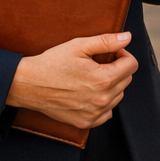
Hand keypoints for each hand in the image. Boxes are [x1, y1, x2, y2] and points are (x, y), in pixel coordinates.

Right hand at [6, 31, 137, 128]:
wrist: (28, 85)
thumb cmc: (52, 63)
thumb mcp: (79, 45)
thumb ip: (106, 41)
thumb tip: (127, 38)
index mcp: (103, 79)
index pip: (132, 65)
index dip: (123, 54)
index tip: (112, 52)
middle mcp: (101, 100)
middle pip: (126, 80)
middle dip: (118, 68)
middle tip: (99, 63)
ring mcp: (94, 114)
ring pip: (118, 96)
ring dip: (112, 85)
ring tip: (92, 77)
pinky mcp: (85, 122)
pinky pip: (107, 113)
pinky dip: (103, 103)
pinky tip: (90, 93)